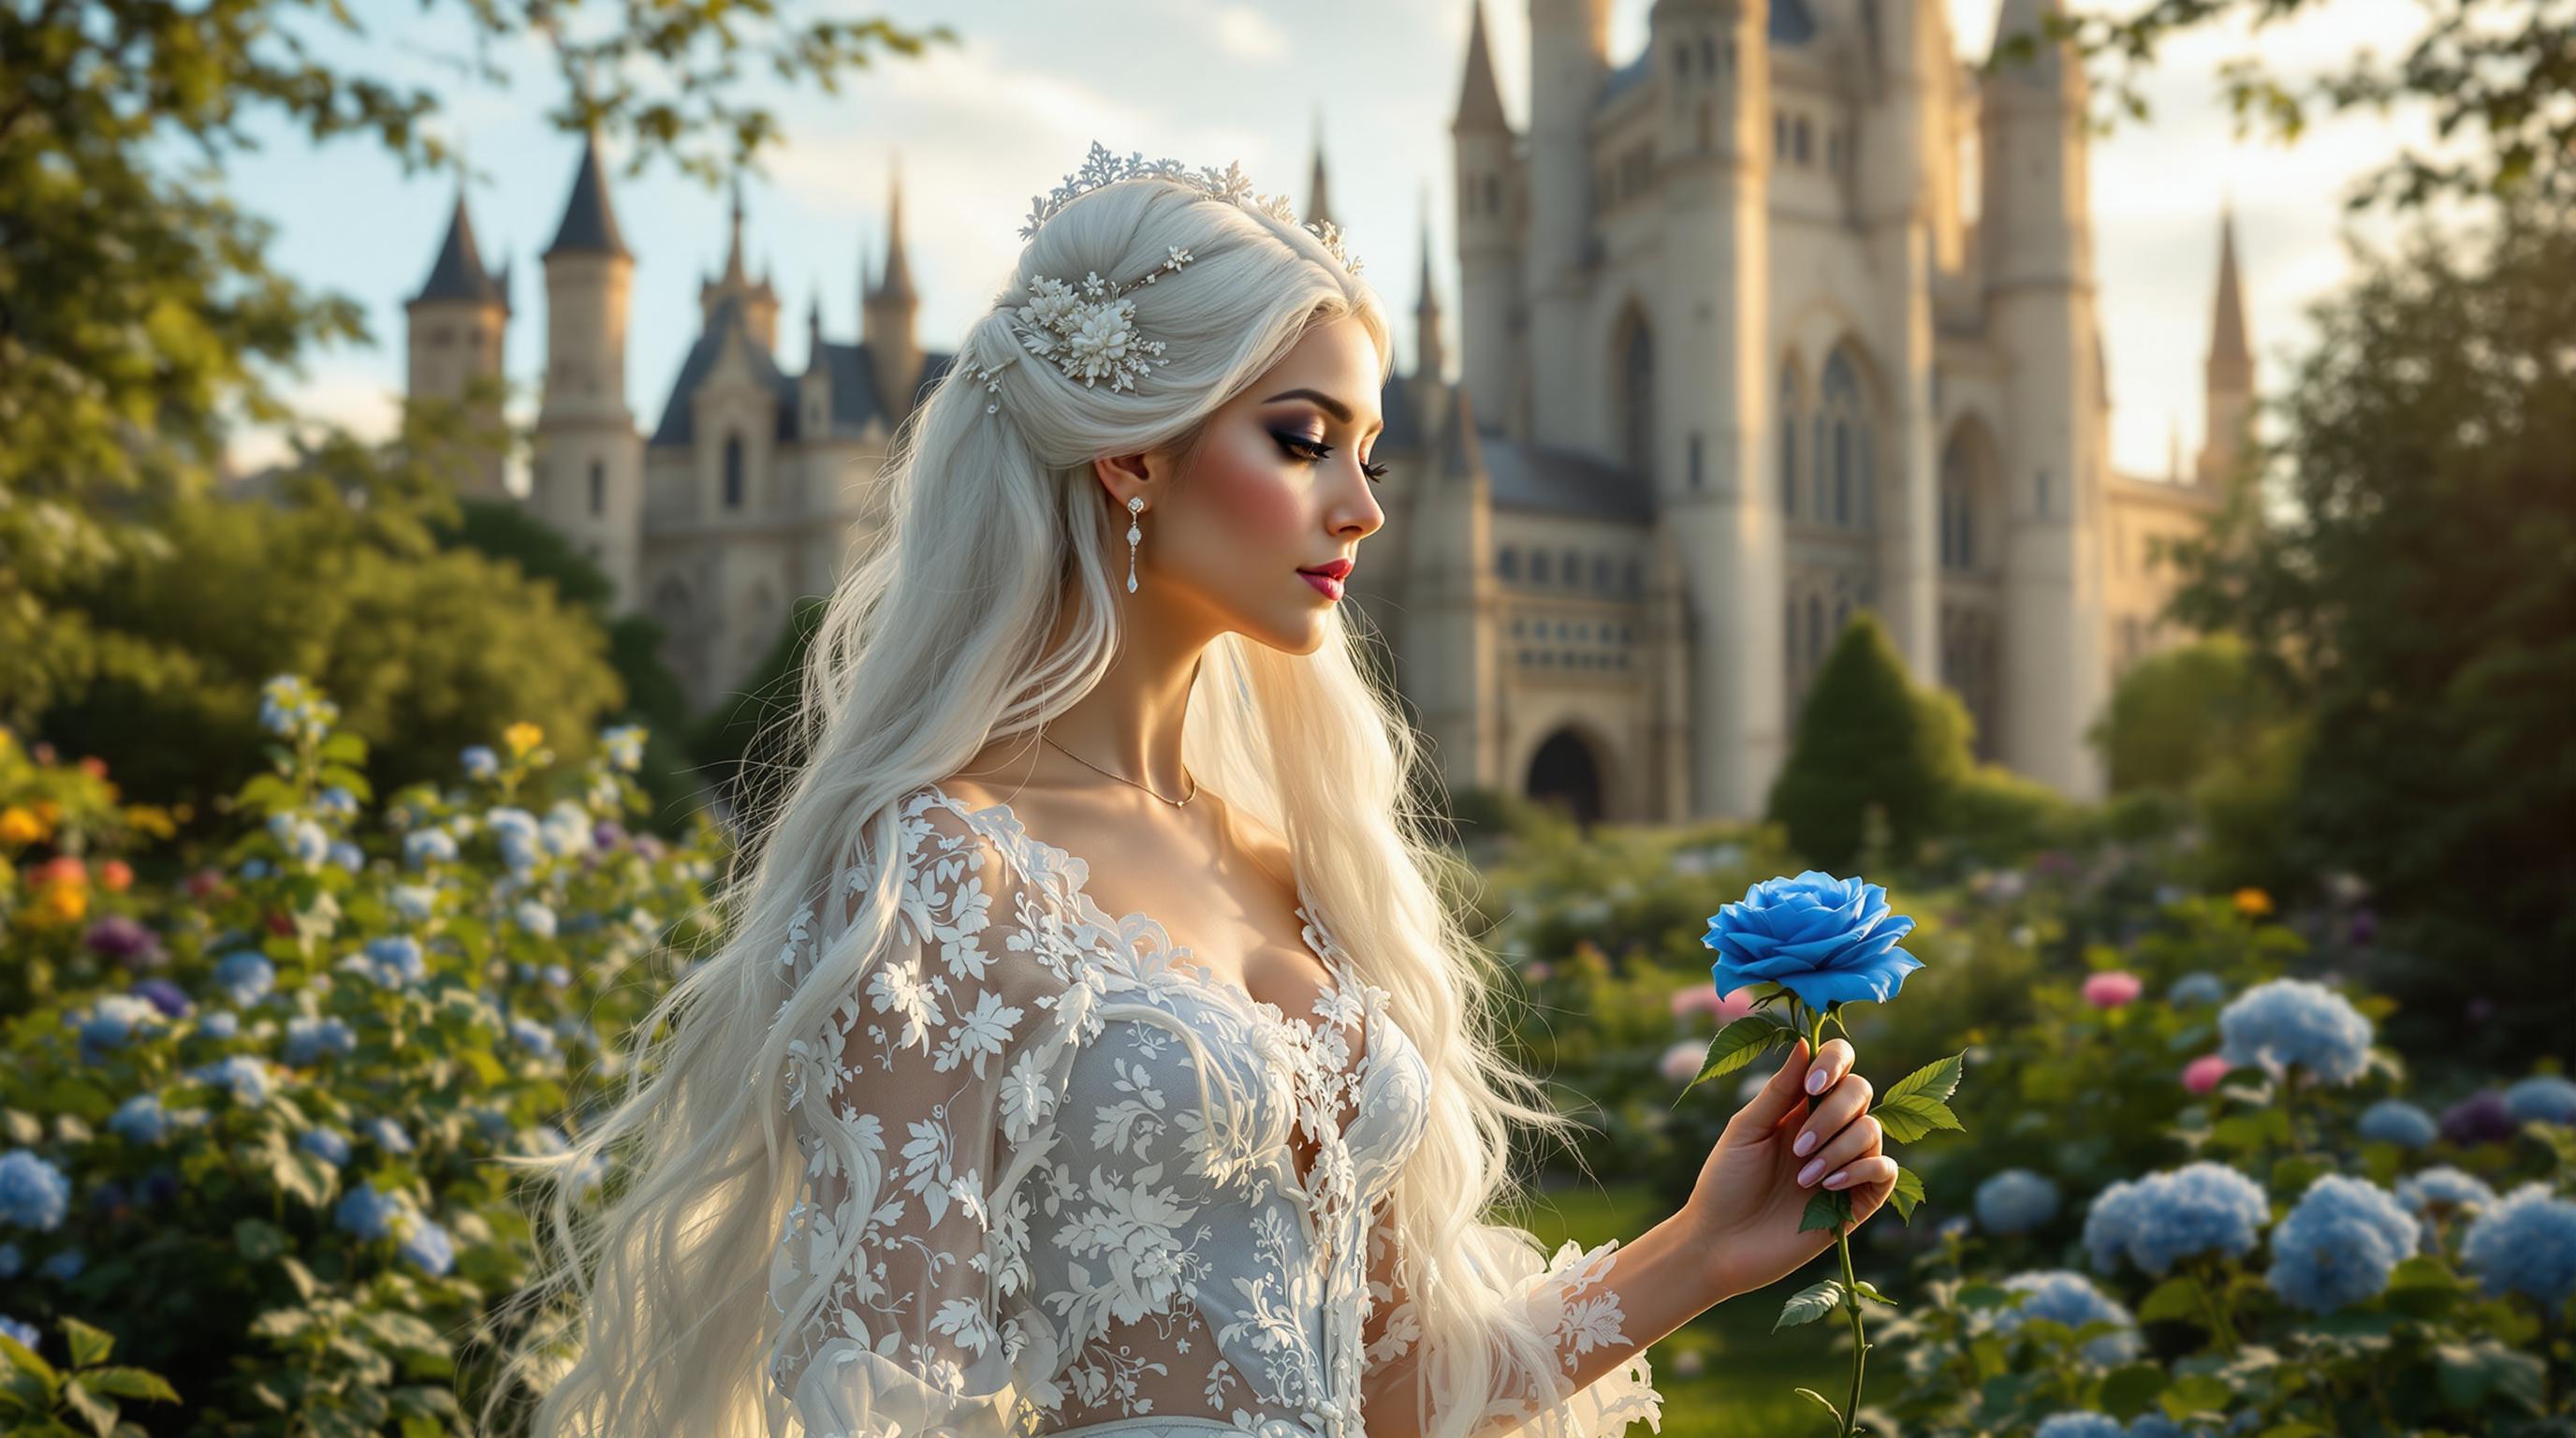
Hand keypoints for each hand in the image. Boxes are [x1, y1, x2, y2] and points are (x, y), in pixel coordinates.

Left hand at [1679, 1036, 1899, 1304]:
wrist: (1721, 1243)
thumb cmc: (1725, 1183)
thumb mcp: (1746, 1130)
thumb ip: (1778, 1090)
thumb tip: (1804, 1043)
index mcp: (1799, 1105)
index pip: (1838, 1063)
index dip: (1834, 1061)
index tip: (1813, 1085)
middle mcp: (1828, 1129)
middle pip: (1860, 1091)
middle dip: (1833, 1114)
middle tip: (1797, 1146)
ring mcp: (1845, 1163)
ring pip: (1872, 1130)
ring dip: (1837, 1148)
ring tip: (1802, 1177)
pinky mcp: (1857, 1201)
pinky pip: (1885, 1170)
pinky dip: (1861, 1169)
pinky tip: (1828, 1184)